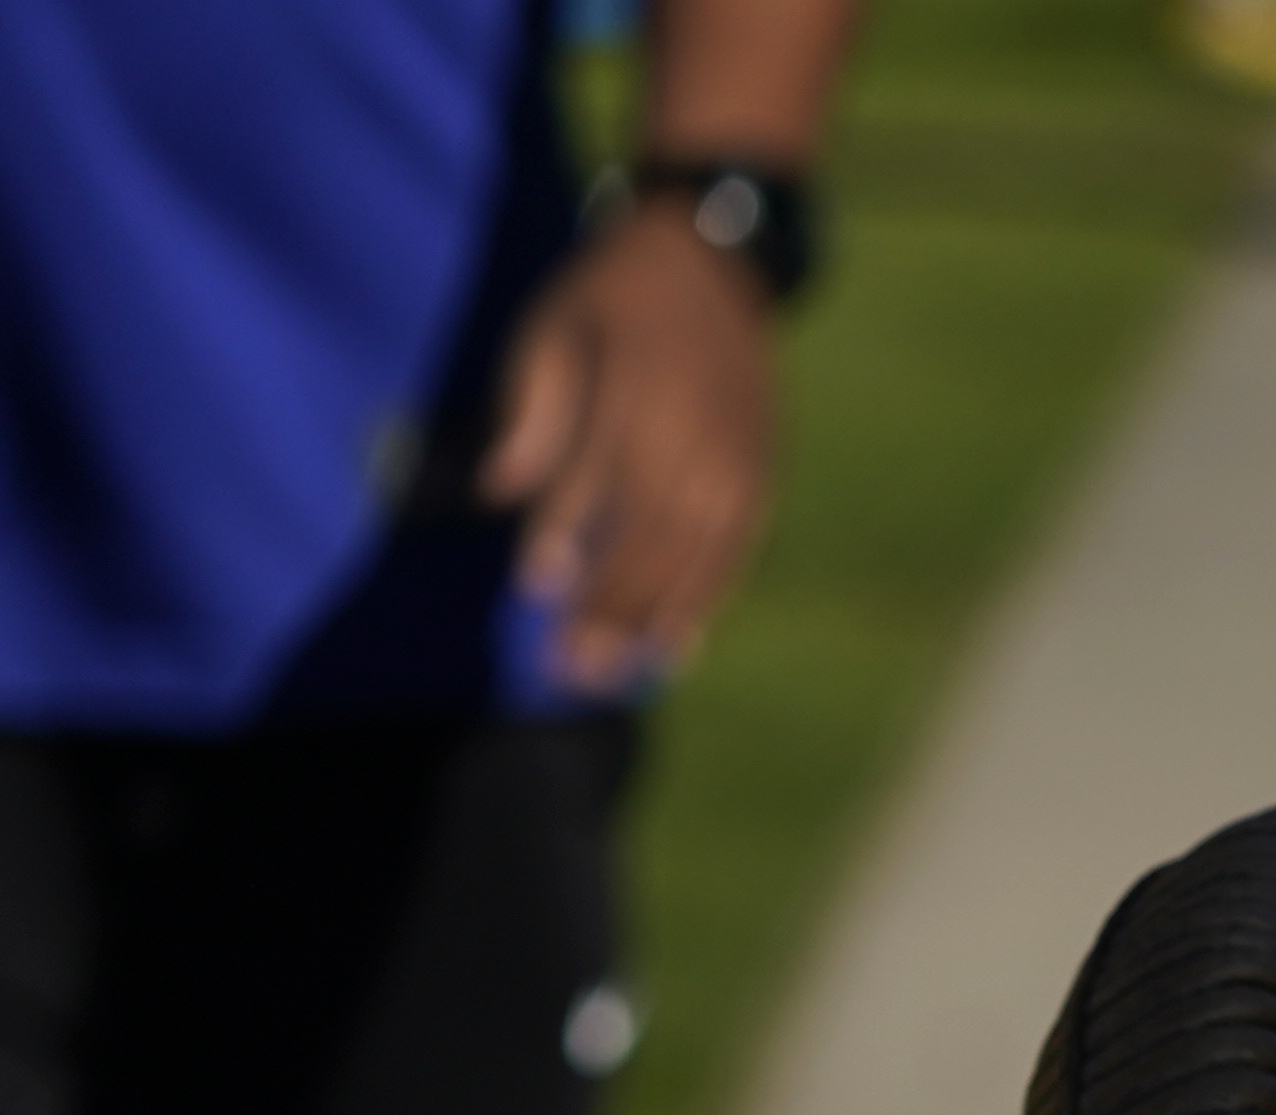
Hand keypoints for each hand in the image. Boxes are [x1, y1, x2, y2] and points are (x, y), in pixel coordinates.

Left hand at [475, 204, 782, 684]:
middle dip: (608, 610)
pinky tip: (675, 649)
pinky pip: (733, 555)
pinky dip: (703, 605)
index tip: (534, 596)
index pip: (599, 482)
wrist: (714, 262)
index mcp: (640, 395)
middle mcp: (696, 439)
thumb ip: (532, 411)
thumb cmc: (612, 295)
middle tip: (571, 672)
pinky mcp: (762, 479)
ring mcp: (738, 464)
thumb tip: (498, 495)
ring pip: (695, 559)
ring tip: (616, 677)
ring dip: (652, 623)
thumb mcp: (552, 329)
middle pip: (650, 540)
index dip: (566, 540)